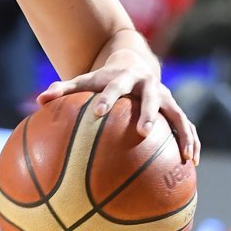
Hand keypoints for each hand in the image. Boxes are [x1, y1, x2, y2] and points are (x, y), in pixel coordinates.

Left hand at [38, 55, 199, 162]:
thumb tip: (38, 100)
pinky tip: (192, 165)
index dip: (106, 99)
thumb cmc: (103, 80)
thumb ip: (62, 89)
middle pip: (152, 99)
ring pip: (179, 116)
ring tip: (185, 157)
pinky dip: (191, 143)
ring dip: (183, 135)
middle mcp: (149, 86)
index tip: (97, 113)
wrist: (135, 65)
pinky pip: (187, 128)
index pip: (113, 87)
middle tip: (143, 133)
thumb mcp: (84, 80)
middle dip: (149, 115)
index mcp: (124, 78)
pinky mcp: (176, 110)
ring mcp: (166, 98)